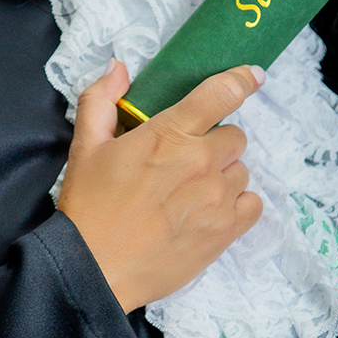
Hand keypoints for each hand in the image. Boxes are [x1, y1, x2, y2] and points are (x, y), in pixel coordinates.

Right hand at [57, 59, 264, 312]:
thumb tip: (119, 68)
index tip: (252, 76)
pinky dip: (237, 204)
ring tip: (191, 193)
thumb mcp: (85, 147)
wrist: (95, 270)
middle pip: (235, 135)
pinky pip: (252, 204)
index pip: (221, 94)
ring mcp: (217, 197)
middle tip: (186, 162)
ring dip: (223, 175)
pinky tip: (210, 212)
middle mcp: (200, 161)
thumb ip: (101, 100)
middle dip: (214, 143)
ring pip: (241, 170)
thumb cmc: (89, 208)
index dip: (241, 80)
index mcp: (169, 134)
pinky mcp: (225, 230)